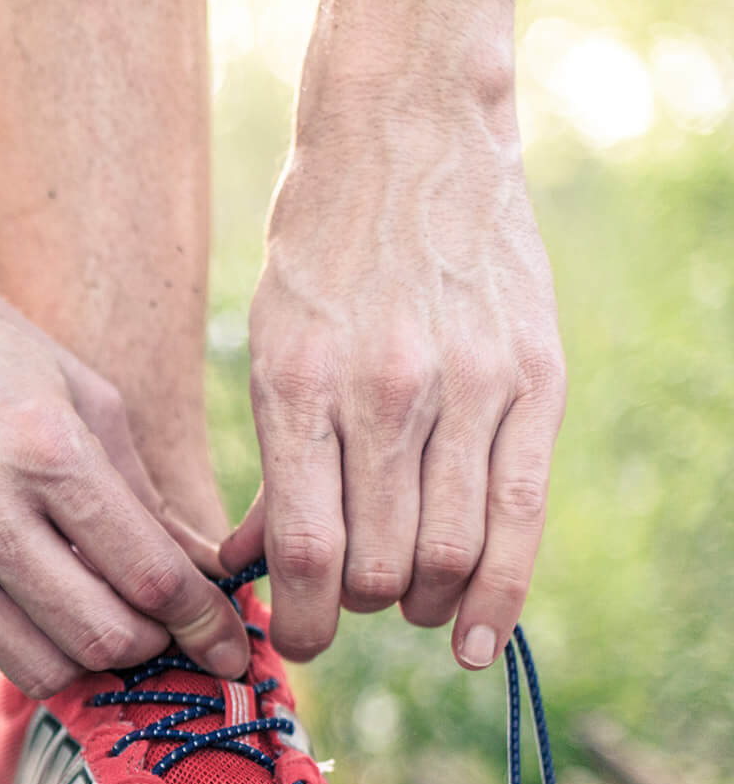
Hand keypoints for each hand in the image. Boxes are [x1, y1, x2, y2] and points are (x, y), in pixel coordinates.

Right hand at [0, 236, 249, 696]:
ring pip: (36, 666)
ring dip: (85, 658)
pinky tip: (13, 573)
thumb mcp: (78, 392)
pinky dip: (13, 622)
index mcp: (43, 453)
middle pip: (99, 641)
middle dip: (153, 649)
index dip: (206, 624)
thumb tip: (199, 575)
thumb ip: (140, 493)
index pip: (149, 578)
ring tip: (104, 622)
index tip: (234, 645)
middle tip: (171, 636)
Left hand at [224, 5, 565, 669]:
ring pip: (450, 555)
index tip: (293, 642)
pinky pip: (522, 515)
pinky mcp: (534, 379)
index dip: (299, 621)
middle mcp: (386, 392)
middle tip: (343, 601)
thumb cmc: (320, 256)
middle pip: (378, 566)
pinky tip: (474, 641)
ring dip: (419, 603)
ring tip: (402, 598)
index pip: (305, 550)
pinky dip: (499, 595)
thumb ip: (272, 465)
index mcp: (298, 387)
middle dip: (353, 608)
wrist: (408, 142)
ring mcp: (469, 386)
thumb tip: (248, 571)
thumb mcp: (269, 348)